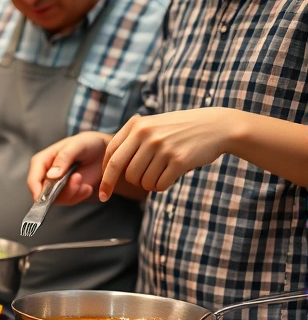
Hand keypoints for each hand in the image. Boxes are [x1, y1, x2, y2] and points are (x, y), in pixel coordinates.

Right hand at [28, 132, 110, 204]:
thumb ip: (63, 158)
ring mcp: (56, 186)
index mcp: (42, 161)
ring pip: (58, 199)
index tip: (48, 198)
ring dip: (74, 193)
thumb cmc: (87, 144)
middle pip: (45, 193)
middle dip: (63, 191)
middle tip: (78, 178)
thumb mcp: (76, 146)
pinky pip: (69, 201)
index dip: (37, 191)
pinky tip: (87, 187)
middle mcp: (46, 175)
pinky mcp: (67, 192)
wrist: (102, 151)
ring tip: (85, 183)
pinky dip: (80, 196)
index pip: (33, 179)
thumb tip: (51, 175)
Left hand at [101, 109, 232, 199]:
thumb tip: (106, 170)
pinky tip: (171, 175)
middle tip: (145, 179)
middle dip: (132, 183)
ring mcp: (163, 147)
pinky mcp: (179, 160)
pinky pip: (159, 186)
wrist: (217, 126)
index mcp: (136, 125)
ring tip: (163, 171)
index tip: (103, 194)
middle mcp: (146, 135)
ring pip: (142, 182)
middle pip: (125, 173)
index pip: (111, 157)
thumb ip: (130, 141)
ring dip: (150, 184)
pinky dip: (162, 186)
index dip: (106, 179)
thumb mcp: (152, 126)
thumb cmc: (179, 130)